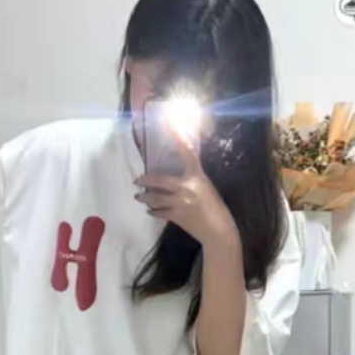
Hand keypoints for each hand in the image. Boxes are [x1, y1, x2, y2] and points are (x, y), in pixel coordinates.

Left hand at [134, 126, 239, 253]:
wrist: (218, 231)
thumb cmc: (217, 209)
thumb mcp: (208, 188)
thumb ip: (195, 180)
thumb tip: (183, 177)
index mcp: (196, 176)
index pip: (187, 152)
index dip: (178, 136)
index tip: (169, 122)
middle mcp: (185, 187)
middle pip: (159, 181)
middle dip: (146, 181)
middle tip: (137, 180)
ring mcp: (178, 203)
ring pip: (155, 198)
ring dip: (145, 198)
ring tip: (139, 197)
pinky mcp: (175, 217)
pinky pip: (159, 212)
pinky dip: (154, 212)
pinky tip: (150, 211)